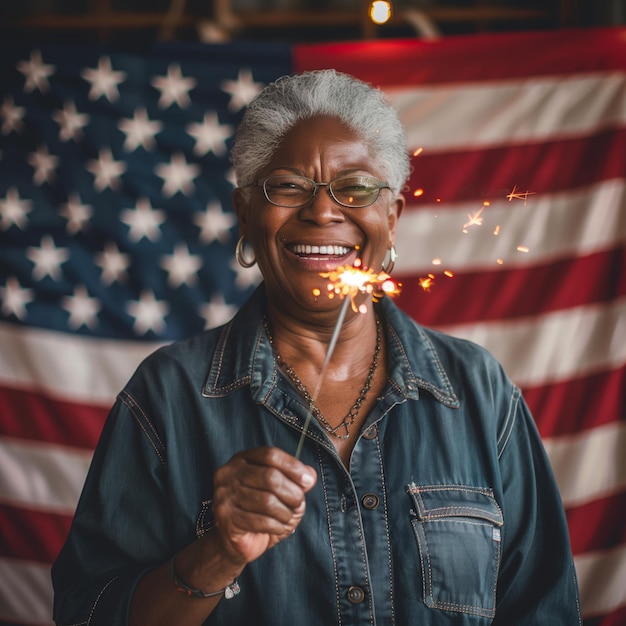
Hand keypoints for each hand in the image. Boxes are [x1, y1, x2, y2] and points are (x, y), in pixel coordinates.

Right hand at [212, 447, 316, 565]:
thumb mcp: (281, 491)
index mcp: (242, 459)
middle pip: (270, 476)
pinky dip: (277, 526)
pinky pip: (261, 521)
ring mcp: (224, 495)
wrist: (234, 542)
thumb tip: (310, 474)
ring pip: (267, 501)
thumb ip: (295, 480)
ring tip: (288, 517)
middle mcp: (229, 473)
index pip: (270, 455)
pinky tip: (279, 527)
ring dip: (286, 512)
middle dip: (292, 492)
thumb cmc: (259, 512)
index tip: (308, 480)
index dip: (292, 466)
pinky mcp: (225, 517)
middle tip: (299, 503)